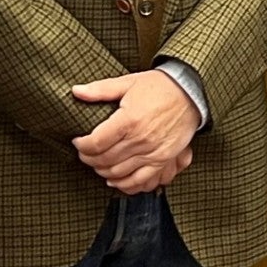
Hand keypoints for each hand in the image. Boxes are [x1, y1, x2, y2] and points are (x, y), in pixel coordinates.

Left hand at [72, 71, 200, 194]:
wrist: (191, 92)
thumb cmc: (159, 86)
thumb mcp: (128, 83)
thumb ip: (100, 89)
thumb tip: (76, 91)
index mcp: (129, 120)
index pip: (95, 143)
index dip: (82, 145)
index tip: (78, 141)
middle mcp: (140, 139)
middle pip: (104, 159)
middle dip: (89, 158)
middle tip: (85, 153)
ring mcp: (152, 152)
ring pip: (118, 172)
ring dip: (102, 171)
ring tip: (97, 163)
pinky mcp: (162, 159)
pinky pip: (140, 180)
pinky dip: (124, 184)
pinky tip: (114, 179)